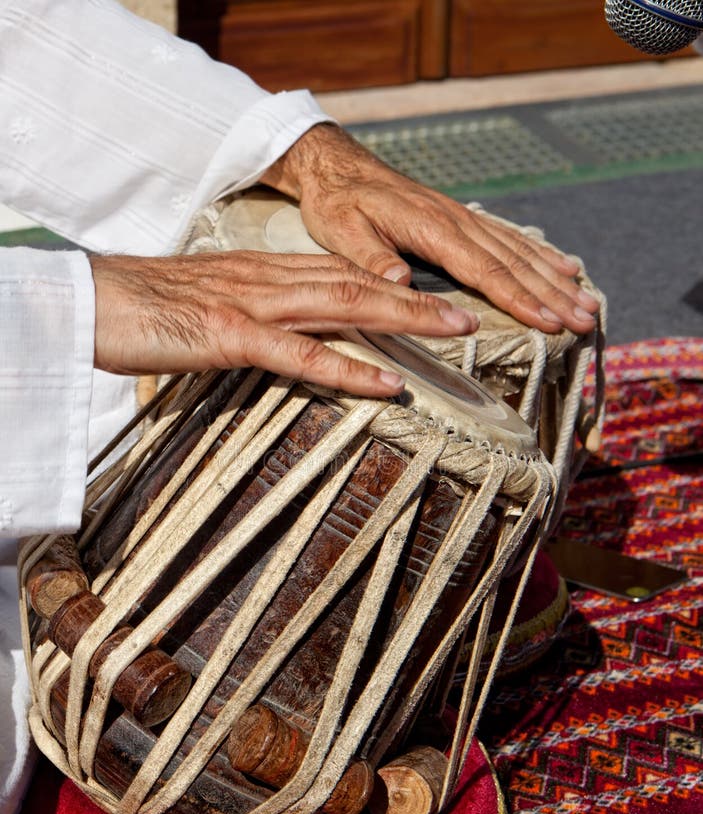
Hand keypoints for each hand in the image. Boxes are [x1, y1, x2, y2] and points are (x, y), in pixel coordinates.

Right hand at [90, 249, 476, 396]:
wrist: (87, 301)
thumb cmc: (145, 310)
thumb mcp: (211, 309)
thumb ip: (254, 320)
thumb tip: (284, 340)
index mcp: (263, 275)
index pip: (341, 275)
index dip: (393, 288)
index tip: (433, 300)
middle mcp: (267, 282)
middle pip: (357, 285)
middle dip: (417, 301)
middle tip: (468, 315)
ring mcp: (250, 306)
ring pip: (341, 307)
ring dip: (402, 320)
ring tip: (452, 333)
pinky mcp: (227, 334)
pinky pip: (297, 353)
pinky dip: (346, 369)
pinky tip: (385, 382)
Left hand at [261, 124, 599, 334]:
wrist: (336, 166)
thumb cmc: (337, 202)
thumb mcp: (342, 233)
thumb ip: (374, 259)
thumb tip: (403, 284)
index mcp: (432, 229)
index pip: (485, 271)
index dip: (520, 300)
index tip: (549, 322)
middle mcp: (456, 221)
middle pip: (514, 264)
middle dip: (553, 295)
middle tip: (588, 319)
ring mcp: (462, 217)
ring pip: (519, 251)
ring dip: (555, 279)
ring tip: (589, 300)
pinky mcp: (459, 218)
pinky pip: (508, 237)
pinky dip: (539, 254)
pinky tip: (562, 266)